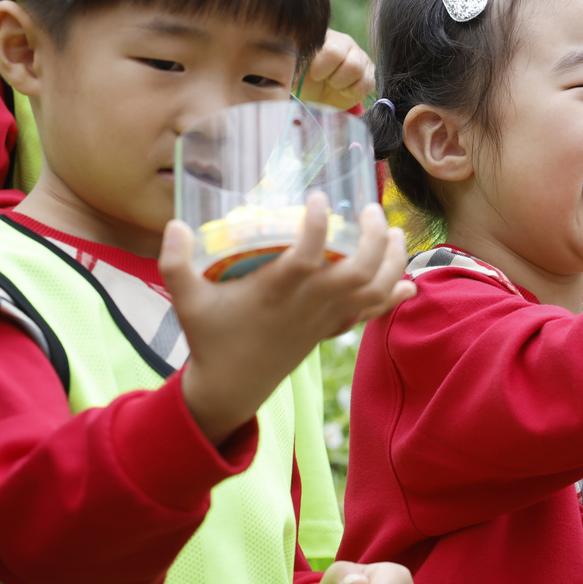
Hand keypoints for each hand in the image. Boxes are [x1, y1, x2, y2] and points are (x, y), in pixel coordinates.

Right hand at [162, 194, 414, 445]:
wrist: (233, 386)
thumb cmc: (211, 338)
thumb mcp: (185, 301)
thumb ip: (174, 263)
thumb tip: (174, 223)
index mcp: (273, 294)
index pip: (304, 258)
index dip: (316, 227)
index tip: (320, 197)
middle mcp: (307, 305)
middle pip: (357, 273)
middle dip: (372, 239)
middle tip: (370, 209)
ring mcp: (325, 319)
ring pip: (373, 291)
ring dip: (392, 261)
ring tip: (393, 230)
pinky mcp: (333, 330)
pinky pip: (372, 314)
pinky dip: (393, 297)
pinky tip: (409, 281)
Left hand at [297, 30, 374, 109]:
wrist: (315, 97)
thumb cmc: (303, 80)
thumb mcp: (295, 70)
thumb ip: (296, 63)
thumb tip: (297, 69)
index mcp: (324, 37)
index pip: (331, 51)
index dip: (321, 68)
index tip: (312, 75)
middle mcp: (344, 42)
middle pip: (349, 61)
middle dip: (333, 78)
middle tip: (323, 80)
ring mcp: (359, 56)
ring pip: (357, 69)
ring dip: (342, 83)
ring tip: (333, 85)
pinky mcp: (370, 73)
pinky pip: (368, 83)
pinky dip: (353, 92)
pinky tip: (344, 90)